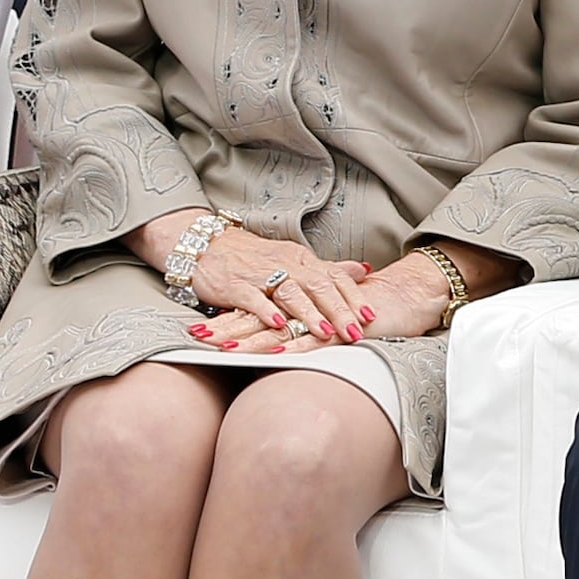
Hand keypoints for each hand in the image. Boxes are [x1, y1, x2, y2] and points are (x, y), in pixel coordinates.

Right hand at [144, 214, 369, 348]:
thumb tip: (363, 271)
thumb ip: (328, 269)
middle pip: (317, 285)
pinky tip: (279, 324)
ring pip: (289, 292)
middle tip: (355, 331)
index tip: (370, 316)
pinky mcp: (235, 286)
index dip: (353, 296)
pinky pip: (253, 299)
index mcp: (300, 259)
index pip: (334, 276)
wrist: (207, 246)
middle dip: (338, 310)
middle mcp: (284, 264)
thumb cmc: (252, 258)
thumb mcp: (294, 259)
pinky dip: (267, 312)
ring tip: (324, 332)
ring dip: (309, 314)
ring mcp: (259, 275)